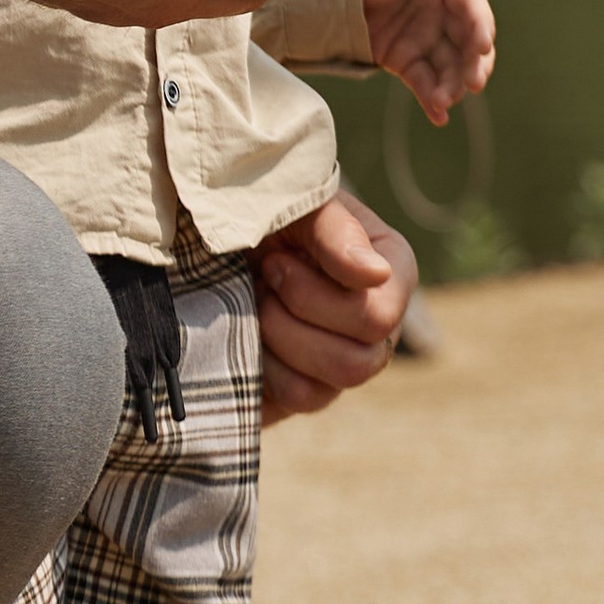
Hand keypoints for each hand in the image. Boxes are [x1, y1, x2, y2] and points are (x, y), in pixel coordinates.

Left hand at [257, 190, 417, 419]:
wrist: (213, 242)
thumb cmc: (263, 215)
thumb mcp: (295, 206)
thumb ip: (336, 231)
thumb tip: (375, 272)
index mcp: (389, 271)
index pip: (380, 316)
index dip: (315, 295)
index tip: (275, 257)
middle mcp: (379, 321)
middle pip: (362, 360)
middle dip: (295, 317)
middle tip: (263, 277)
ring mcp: (348, 357)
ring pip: (331, 383)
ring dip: (280, 338)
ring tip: (257, 301)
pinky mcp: (313, 386)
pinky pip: (301, 398)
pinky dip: (265, 366)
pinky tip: (251, 331)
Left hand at [360, 0, 495, 123]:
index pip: (471, 5)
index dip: (480, 24)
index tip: (483, 42)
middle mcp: (443, 17)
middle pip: (469, 43)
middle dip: (474, 64)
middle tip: (474, 82)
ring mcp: (428, 41)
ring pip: (450, 68)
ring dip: (453, 86)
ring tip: (444, 102)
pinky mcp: (409, 63)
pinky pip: (426, 83)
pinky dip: (433, 100)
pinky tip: (438, 117)